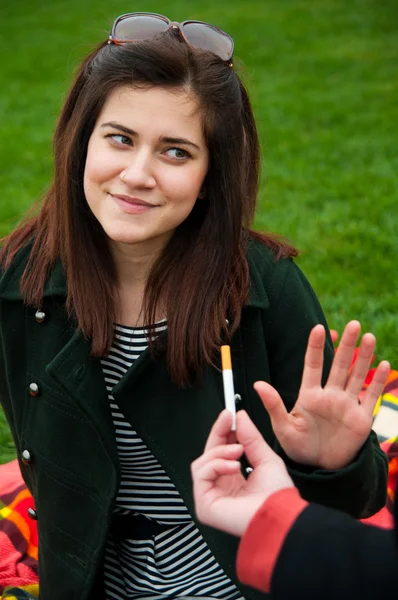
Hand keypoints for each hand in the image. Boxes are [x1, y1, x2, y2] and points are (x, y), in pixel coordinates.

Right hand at [191, 409, 293, 536]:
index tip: (228, 415)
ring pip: (202, 462)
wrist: (280, 516)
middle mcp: (221, 489)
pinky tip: (233, 466)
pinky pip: (201, 473)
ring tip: (239, 451)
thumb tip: (239, 416)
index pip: (220, 452)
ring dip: (220, 451)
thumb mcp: (265, 458)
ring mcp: (211, 497)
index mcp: (234, 481)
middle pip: (209, 454)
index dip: (222, 432)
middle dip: (218, 433)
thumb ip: (251, 437)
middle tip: (227, 419)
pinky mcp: (204, 505)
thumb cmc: (278, 497)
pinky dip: (216, 464)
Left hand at [254, 321, 389, 469]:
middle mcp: (330, 395)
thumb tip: (258, 383)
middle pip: (340, 365)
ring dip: (364, 357)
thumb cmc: (298, 447)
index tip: (318, 328)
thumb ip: (273, 405)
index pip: (313, 365)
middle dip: (347, 345)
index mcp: (310, 395)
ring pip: (357, 375)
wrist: (319, 469)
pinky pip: (371, 396)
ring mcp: (347, 405)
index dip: (315, 347)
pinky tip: (384, 364)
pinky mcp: (361, 418)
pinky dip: (378, 381)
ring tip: (368, 336)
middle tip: (353, 325)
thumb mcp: (282, 427)